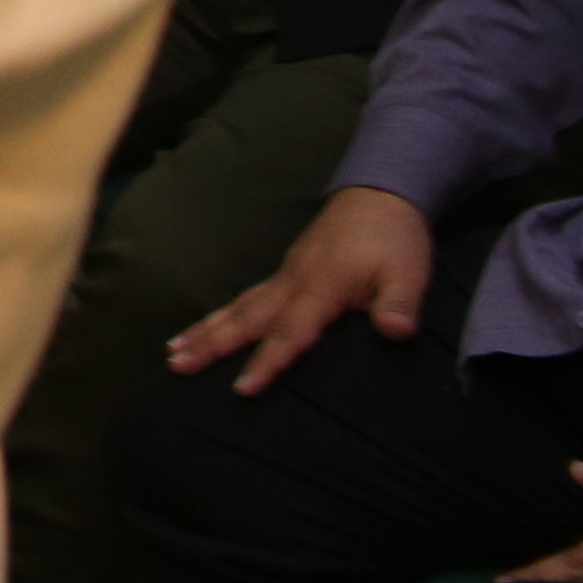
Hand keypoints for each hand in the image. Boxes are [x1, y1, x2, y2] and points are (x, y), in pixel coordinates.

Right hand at [166, 184, 435, 393]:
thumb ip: (400, 304)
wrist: (381, 194)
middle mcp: (293, 282)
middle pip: (246, 319)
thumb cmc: (395, 238)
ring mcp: (287, 275)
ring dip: (206, 329)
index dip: (267, 362)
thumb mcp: (409, 273)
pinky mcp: (288, 271)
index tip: (241, 389)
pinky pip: (248, 297)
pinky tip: (210, 326)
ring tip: (173, 349)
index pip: (290, 333)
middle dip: (211, 344)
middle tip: (175, 365)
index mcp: (321, 288)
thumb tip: (396, 333)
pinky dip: (224, 314)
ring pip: (239, 306)